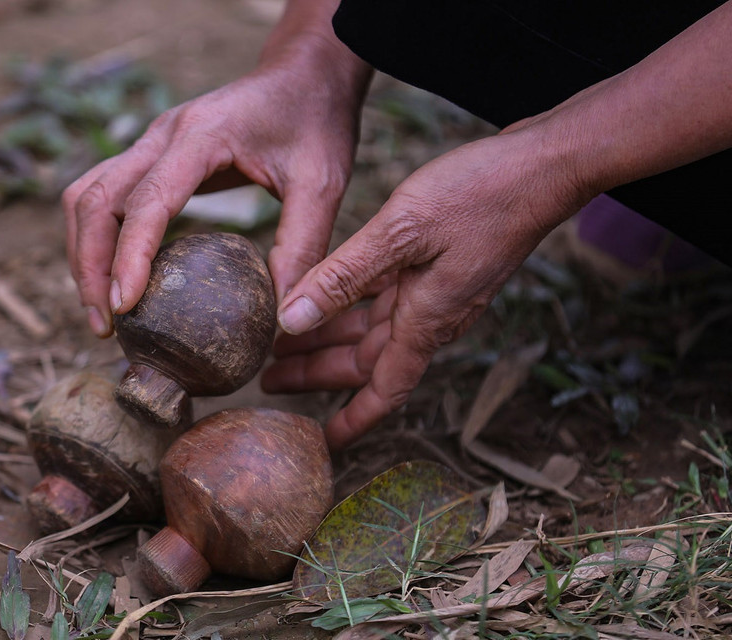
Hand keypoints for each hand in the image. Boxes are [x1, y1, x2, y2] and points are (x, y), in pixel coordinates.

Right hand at [62, 33, 370, 335]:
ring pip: (86, 196)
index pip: (147, 201)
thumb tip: (284, 318)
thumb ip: (303, 246)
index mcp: (202, 136)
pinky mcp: (150, 154)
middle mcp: (162, 134)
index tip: (124, 307)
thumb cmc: (315, 120)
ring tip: (101, 310)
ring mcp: (150, 141)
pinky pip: (102, 194)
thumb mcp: (323, 183)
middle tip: (105, 326)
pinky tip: (113, 276)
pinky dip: (95, 237)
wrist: (304, 72)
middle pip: (95, 200)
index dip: (129, 256)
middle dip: (90, 266)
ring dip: (82, 253)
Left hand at [262, 127, 593, 449]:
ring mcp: (438, 293)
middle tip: (269, 378)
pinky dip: (352, 305)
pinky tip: (326, 297)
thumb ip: (343, 278)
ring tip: (284, 341)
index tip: (321, 442)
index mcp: (425, 319)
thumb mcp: (399, 232)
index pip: (383, 389)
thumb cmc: (481, 194)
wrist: (544, 166)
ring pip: (373, 330)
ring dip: (329, 338)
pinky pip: (386, 301)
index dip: (352, 420)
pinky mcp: (439, 268)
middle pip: (366, 361)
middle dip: (317, 374)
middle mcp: (432, 315)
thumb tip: (292, 322)